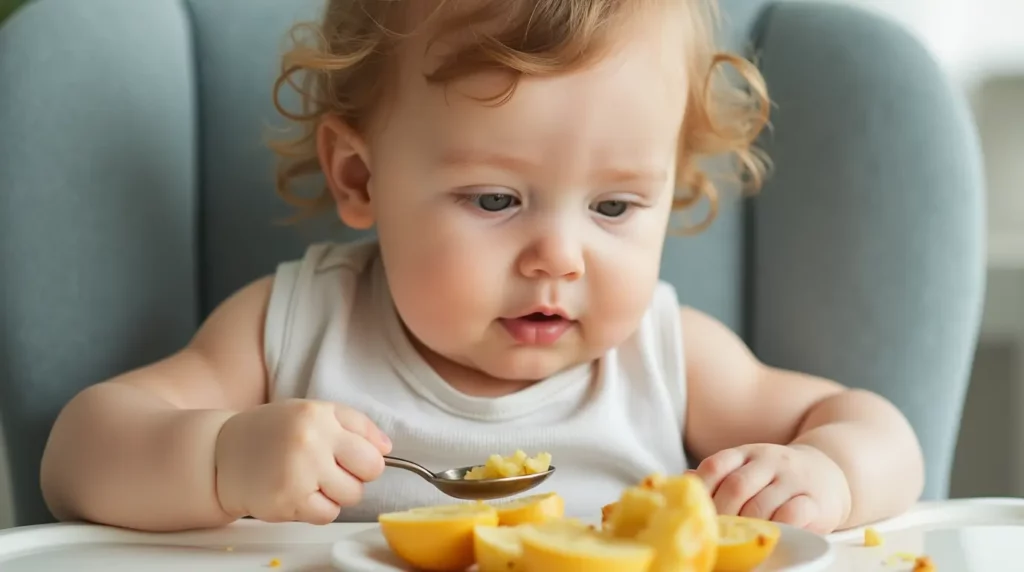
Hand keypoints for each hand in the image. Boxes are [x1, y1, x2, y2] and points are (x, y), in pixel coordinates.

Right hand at [214, 399, 391, 524]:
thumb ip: (356, 424)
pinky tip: (299, 492)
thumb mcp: (314, 411)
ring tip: (311, 479)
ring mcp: (297, 474)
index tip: (352, 458)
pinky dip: (317, 509)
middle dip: (356, 476)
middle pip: (368, 475)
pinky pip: (326, 515)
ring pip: (349, 497)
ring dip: (336, 494)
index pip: (373, 450)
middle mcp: (310, 442)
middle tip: (331, 470)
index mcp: (319, 416)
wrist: (222, 454)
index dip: (367, 458)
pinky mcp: (286, 501)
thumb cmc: (273, 432)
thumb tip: (387, 448)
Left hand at [692, 443, 850, 533]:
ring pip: (762, 503)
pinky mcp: (816, 500)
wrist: (829, 472)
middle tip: (713, 534)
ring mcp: (793, 479)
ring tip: (735, 540)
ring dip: (745, 526)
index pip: (716, 466)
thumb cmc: (777, 478)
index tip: (693, 512)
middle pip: (736, 486)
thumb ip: (719, 477)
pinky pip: (793, 514)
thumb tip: (682, 482)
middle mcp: (768, 460)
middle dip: (720, 514)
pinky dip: (776, 528)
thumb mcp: (747, 468)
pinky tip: (768, 536)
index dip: (701, 490)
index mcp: (746, 453)